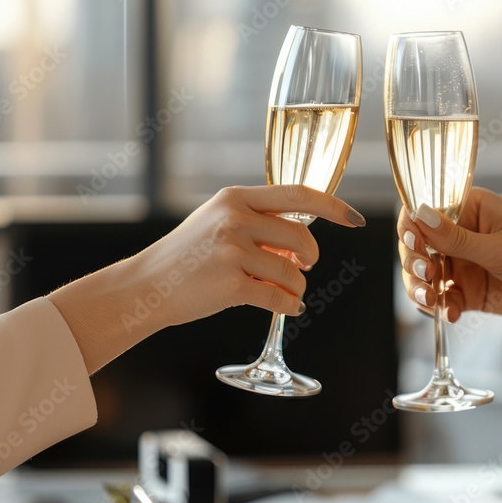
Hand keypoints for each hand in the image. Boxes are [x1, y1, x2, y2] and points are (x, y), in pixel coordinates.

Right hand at [50, 184, 364, 373]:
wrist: (146, 286)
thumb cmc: (187, 256)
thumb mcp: (218, 222)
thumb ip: (258, 222)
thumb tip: (302, 242)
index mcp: (236, 197)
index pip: (299, 195)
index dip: (333, 207)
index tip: (354, 219)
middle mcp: (235, 219)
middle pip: (303, 240)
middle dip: (309, 260)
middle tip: (301, 268)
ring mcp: (231, 251)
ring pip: (294, 274)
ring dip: (295, 287)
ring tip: (278, 290)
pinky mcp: (229, 284)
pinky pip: (280, 298)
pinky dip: (288, 306)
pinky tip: (285, 307)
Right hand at [397, 187, 501, 331]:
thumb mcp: (500, 248)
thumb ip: (456, 238)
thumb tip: (419, 213)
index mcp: (470, 208)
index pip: (426, 210)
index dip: (411, 226)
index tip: (414, 243)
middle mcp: (461, 234)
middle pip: (417, 244)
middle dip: (414, 261)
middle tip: (426, 274)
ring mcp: (462, 264)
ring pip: (422, 274)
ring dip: (419, 288)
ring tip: (431, 301)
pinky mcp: (466, 291)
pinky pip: (439, 298)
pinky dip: (438, 307)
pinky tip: (450, 314)